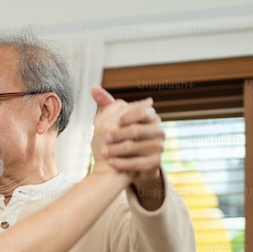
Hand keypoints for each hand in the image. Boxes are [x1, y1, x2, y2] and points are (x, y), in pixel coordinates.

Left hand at [92, 86, 165, 208]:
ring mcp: (158, 147)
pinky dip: (122, 162)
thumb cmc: (119, 138)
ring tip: (104, 152)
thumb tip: (93, 88)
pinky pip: (137, 163)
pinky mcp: (155, 163)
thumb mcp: (113, 119)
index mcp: (151, 117)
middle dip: (118, 134)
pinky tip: (111, 162)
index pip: (143, 111)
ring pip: (135, 146)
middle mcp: (158, 131)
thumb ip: (106, 104)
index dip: (127, 116)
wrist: (126, 162)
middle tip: (105, 138)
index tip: (114, 122)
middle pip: (137, 129)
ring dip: (116, 149)